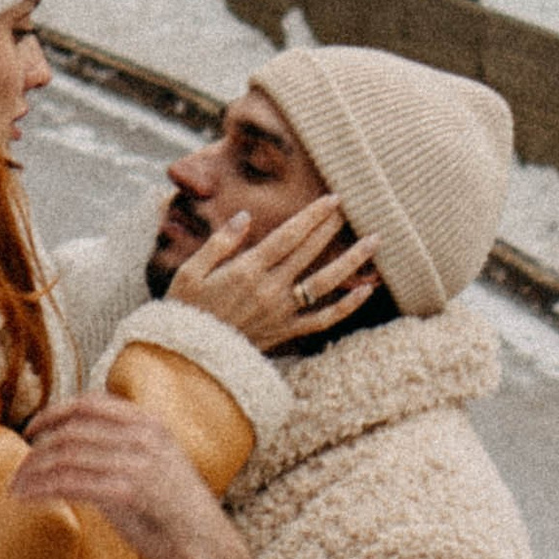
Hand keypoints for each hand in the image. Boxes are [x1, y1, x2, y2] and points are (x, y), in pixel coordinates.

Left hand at [11, 394, 257, 558]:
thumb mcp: (158, 465)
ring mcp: (137, 463)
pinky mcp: (127, 493)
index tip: (34, 429)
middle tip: (19, 469)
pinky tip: (27, 498)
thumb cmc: (179, 514)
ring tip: (16, 487)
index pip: (91, 403)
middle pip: (72, 430)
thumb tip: (77, 445)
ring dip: (32, 471)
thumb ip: (126, 448)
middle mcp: (144, 437)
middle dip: (37, 449)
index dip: (55, 412)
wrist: (208, 549)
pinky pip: (69, 484)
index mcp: (151, 424)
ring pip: (65, 456)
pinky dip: (41, 489)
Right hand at [166, 194, 378, 352]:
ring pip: (325, 283)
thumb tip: (245, 216)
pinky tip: (367, 289)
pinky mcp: (286, 333)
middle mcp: (269, 289)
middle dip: (331, 227)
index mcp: (246, 270)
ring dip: (352, 261)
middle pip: (309, 252)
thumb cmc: (185, 311)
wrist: (188, 359)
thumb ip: (219, 243)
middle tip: (352, 208)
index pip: (288, 236)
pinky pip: (323, 320)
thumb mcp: (190, 272)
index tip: (332, 199)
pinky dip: (347, 306)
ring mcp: (281, 313)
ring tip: (374, 241)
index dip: (312, 216)